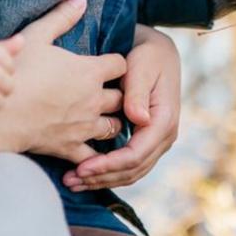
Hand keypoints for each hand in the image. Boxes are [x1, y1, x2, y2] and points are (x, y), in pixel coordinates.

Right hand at [0, 0, 127, 162]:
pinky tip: (94, 156)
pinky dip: (96, 158)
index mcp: (90, 71)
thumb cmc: (17, 71)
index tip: (108, 65)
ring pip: (113, 127)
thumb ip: (62, 17)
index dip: (116, 63)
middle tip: (108, 93)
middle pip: (121, 97)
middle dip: (118, 95)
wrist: (0, 113)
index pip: (120, 64)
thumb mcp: (36, 36)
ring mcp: (84, 126)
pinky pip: (93, 157)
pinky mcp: (71, 148)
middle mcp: (94, 99)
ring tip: (103, 120)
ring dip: (110, 123)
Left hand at [64, 25, 181, 190]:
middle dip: (101, 178)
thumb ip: (138, 92)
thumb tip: (138, 118)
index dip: (108, 165)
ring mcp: (157, 142)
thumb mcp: (141, 67)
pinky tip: (84, 174)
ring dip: (102, 180)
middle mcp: (164, 136)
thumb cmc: (147, 56)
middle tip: (70, 180)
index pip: (136, 154)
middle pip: (132, 170)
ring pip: (130, 173)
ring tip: (73, 182)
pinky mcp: (146, 142)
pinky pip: (128, 166)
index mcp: (164, 120)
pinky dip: (107, 173)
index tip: (82, 167)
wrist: (158, 53)